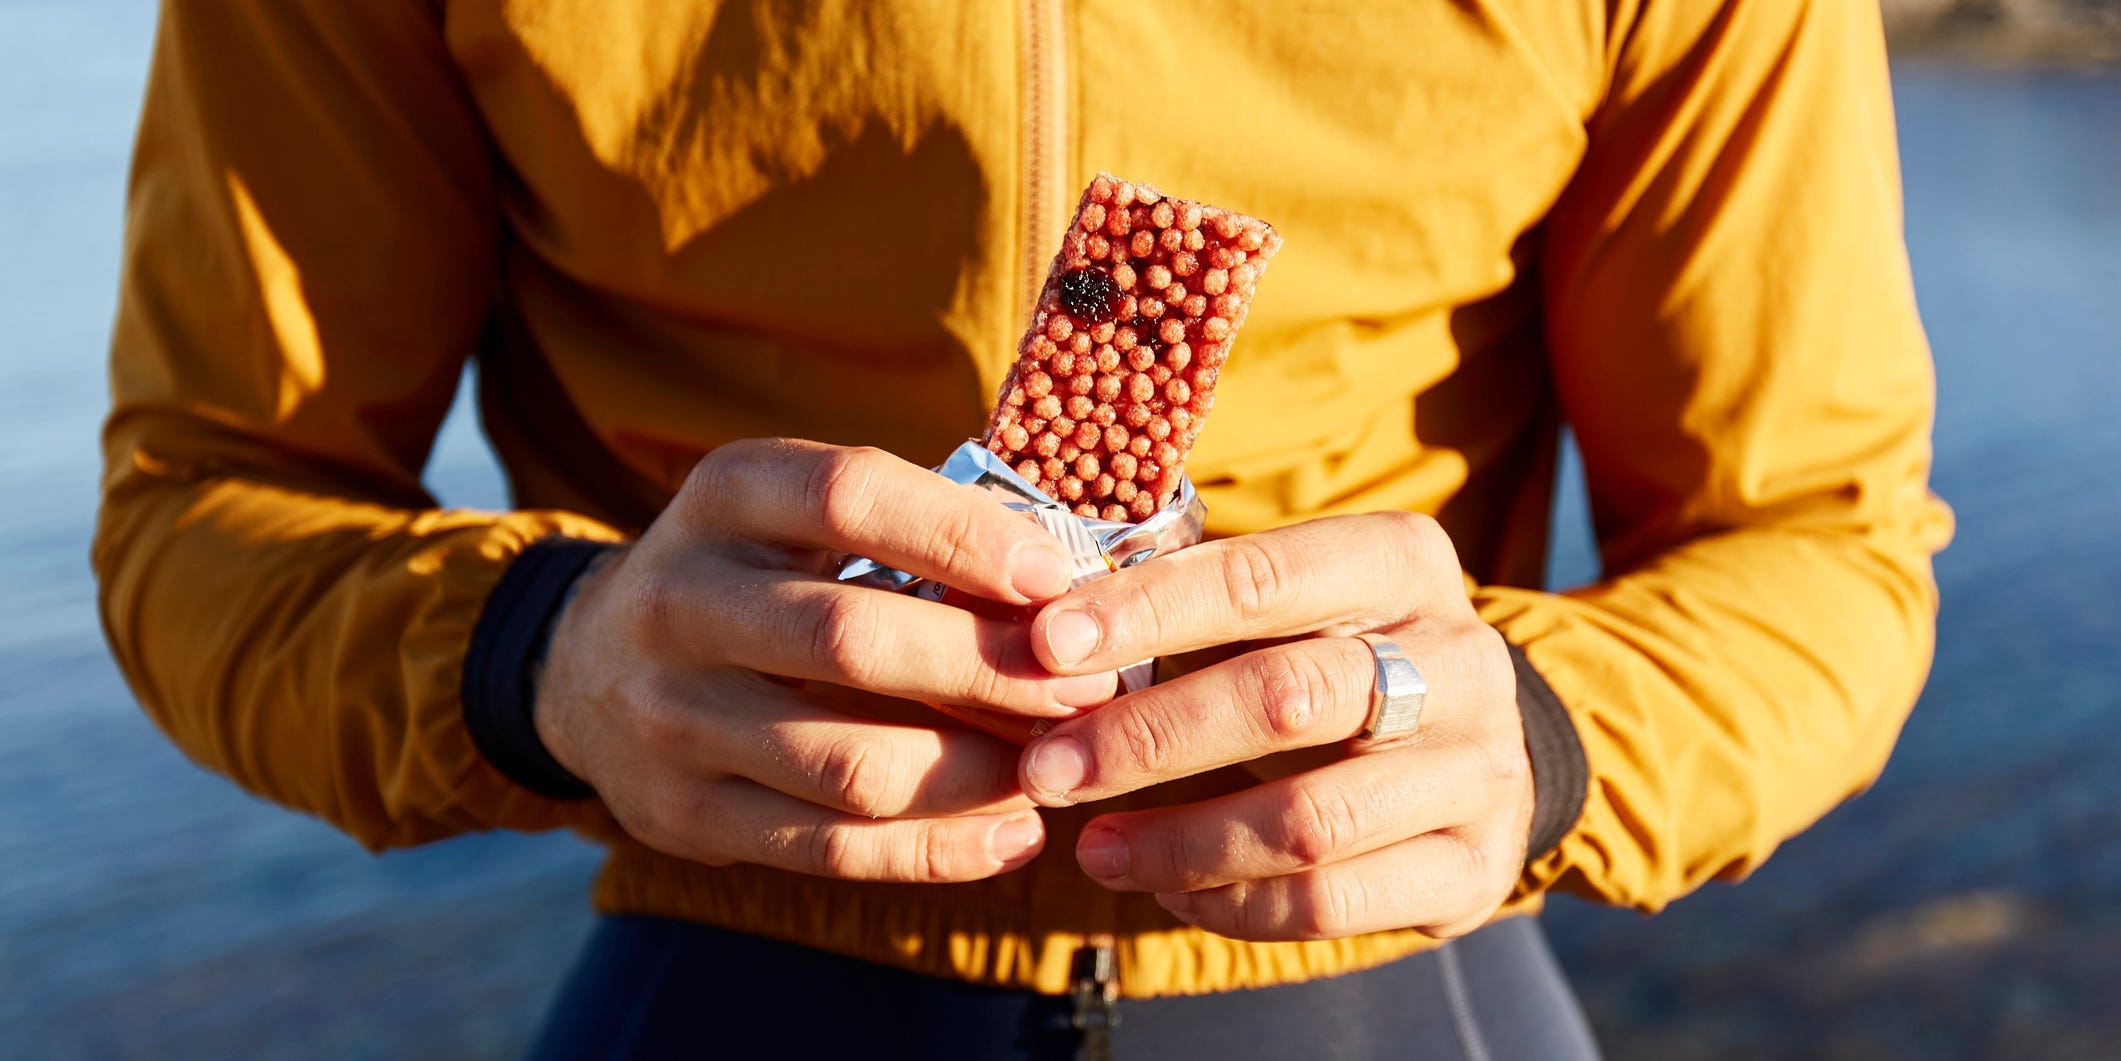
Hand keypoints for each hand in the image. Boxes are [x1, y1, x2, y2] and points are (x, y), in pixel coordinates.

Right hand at [534, 439, 1119, 882]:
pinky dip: (936, 850)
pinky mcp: (681, 813)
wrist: (586, 668)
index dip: (961, 535)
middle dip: (989, 671)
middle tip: (1085, 690)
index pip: (848, 495)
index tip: (1055, 578)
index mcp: (727, 497)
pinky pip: (827, 847)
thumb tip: (1071, 588)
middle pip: (852, 640)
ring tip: (1059, 767)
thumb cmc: (754, 578)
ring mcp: (671, 715)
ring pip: (848, 763)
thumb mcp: (796, 515)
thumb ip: (910, 530)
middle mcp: (682, 599)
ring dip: (977, 772)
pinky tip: (1012, 834)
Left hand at [1016, 512, 1530, 940]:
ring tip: (1093, 851)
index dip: (1150, 609)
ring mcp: (1479, 769)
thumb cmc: (1337, 658)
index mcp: (1404, 563)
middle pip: (1286, 697)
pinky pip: (1331, 904)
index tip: (1047, 643)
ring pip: (1309, 819)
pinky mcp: (1475, 870)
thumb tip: (1050, 637)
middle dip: (1147, 737)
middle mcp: (1461, 658)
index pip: (1263, 575)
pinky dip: (1233, 903)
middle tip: (1045, 769)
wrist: (1478, 752)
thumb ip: (1196, 607)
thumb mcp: (1292, 606)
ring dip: (1179, 841)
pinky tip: (1170, 889)